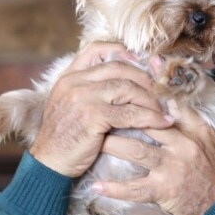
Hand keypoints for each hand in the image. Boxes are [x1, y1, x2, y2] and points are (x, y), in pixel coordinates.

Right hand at [29, 42, 173, 177]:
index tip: (141, 61)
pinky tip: (162, 122)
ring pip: (128, 89)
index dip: (122, 51)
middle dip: (145, 79)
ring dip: (151, 100)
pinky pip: (130, 113)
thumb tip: (124, 81)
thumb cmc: (66, 138)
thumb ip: (90, 90)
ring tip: (164, 110)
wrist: (49, 165)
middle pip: (120, 68)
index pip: (96, 49)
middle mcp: (74, 82)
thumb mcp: (71, 106)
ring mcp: (82, 97)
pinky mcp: (93, 116)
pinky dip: (151, 118)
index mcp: (69, 77)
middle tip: (162, 92)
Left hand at [95, 100, 214, 214]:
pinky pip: (135, 188)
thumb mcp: (213, 140)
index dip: (151, 91)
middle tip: (101, 108)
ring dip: (112, 145)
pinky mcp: (164, 190)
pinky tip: (96, 186)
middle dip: (123, 115)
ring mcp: (172, 167)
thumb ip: (193, 121)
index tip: (131, 80)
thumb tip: (170, 102)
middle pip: (148, 123)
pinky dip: (114, 188)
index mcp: (197, 130)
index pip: (172, 105)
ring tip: (93, 139)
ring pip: (136, 150)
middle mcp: (184, 145)